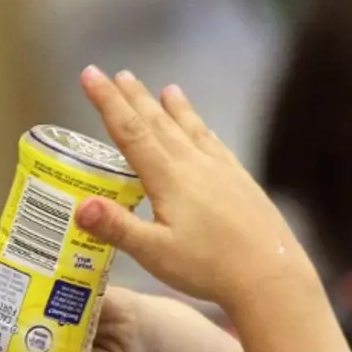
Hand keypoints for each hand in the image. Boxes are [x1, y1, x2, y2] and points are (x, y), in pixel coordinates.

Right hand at [74, 67, 317, 309]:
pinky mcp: (241, 182)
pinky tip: (203, 128)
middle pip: (157, 123)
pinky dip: (202, 128)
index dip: (107, 101)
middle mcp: (194, 165)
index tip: (90, 74)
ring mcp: (221, 170)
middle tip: (117, 73)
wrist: (272, 277)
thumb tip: (79, 205)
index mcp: (168, 178)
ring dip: (172, 108)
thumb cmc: (208, 268)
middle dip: (134, 97)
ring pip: (189, 129)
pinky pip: (215, 144)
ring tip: (165, 89)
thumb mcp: (154, 254)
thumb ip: (116, 228)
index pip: (130, 131)